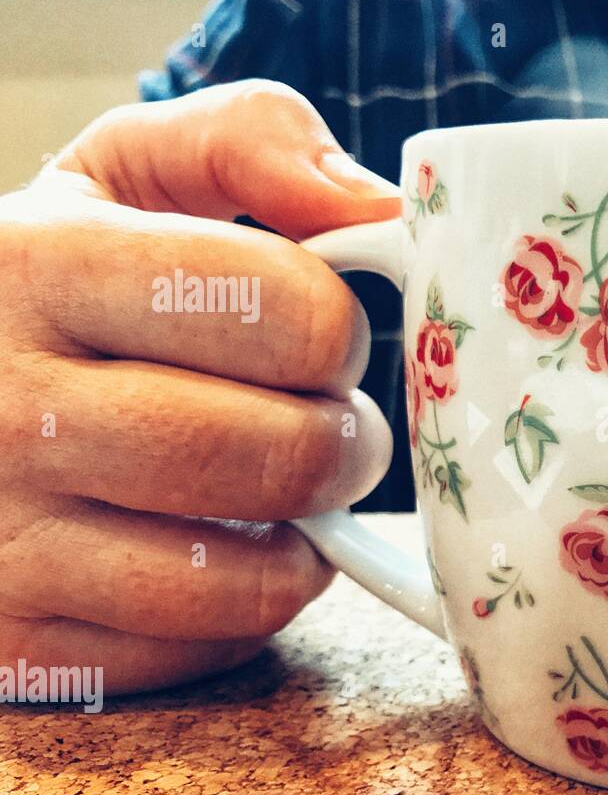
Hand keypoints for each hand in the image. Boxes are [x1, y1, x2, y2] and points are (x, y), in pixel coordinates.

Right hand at [0, 80, 399, 694]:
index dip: (338, 330)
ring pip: (238, 577)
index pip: (285, 311)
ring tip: (284, 493)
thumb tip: (382, 206)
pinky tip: (217, 552)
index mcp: (40, 266)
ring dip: (303, 540)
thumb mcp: (120, 174)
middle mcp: (3, 408)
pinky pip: (196, 650)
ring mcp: (0, 541)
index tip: (320, 337)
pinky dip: (242, 610)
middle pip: (275, 454)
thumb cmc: (52, 282)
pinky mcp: (16, 643)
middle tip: (336, 432)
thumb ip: (250, 144)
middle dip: (344, 445)